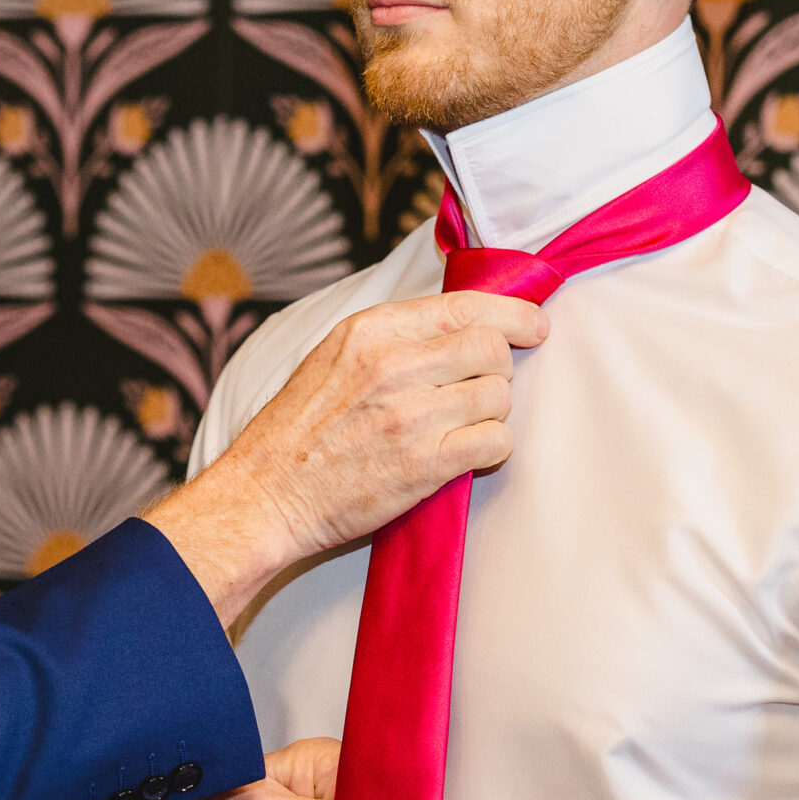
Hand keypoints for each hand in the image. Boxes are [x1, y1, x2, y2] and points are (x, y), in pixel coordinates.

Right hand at [144, 290, 543, 623]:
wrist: (265, 494)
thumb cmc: (297, 430)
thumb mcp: (332, 356)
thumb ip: (391, 337)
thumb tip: (458, 324)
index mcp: (371, 331)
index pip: (464, 306)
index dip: (511, 314)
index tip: (533, 325)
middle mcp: (394, 366)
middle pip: (492, 348)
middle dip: (498, 368)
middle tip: (480, 389)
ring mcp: (412, 415)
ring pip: (499, 395)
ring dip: (492, 413)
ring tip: (462, 427)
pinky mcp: (425, 464)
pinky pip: (496, 442)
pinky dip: (491, 449)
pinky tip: (467, 454)